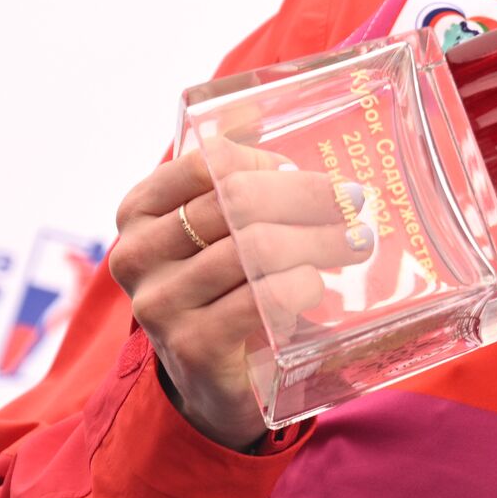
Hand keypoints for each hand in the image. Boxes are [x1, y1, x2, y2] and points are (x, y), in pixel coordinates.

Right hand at [109, 137, 371, 449]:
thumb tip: (265, 120)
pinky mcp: (192, 347)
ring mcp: (161, 304)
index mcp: (139, 212)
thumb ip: (235, 178)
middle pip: (237, 202)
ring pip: (254, 249)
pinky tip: (316, 285)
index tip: (301, 172)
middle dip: (308, 197)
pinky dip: (299, 286)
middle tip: (354, 202)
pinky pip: (259, 299)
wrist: (212, 377)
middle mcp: (138, 255)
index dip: (262, 162)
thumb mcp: (219, 229)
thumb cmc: (225, 284)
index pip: (204, 163)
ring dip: (320, 241)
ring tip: (358, 243)